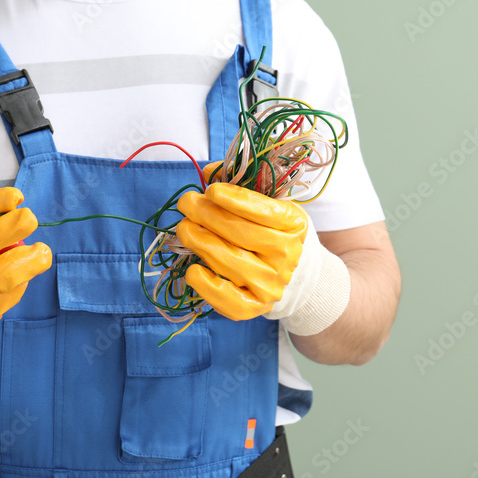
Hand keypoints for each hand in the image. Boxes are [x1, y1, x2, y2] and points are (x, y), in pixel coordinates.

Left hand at [175, 181, 308, 320]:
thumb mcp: (268, 202)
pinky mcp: (256, 305)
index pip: (264, 211)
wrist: (292, 272)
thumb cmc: (272, 230)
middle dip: (208, 215)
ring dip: (201, 243)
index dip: (235, 199)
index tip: (211, 190)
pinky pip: (230, 300)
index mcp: (294, 224)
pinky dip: (207, 286)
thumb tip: (211, 171)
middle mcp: (287, 255)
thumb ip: (242, 185)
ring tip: (183, 228)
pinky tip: (192, 270)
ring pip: (230, 262)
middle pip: (241, 234)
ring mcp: (272, 283)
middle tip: (186, 202)